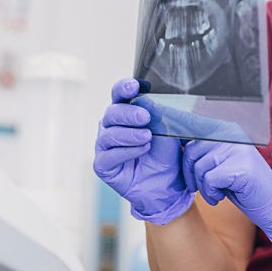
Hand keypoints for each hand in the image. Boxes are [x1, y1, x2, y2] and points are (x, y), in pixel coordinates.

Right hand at [93, 78, 192, 223]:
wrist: (168, 184)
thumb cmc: (165, 154)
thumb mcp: (167, 130)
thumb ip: (158, 114)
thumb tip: (150, 102)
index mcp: (125, 112)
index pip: (119, 95)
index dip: (124, 88)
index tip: (134, 86)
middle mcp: (112, 127)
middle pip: (112, 113)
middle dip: (129, 113)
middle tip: (145, 117)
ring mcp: (105, 146)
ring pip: (109, 134)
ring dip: (129, 134)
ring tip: (147, 138)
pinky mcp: (103, 165)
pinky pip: (109, 155)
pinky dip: (127, 151)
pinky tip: (142, 150)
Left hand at [185, 140, 271, 257]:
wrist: (270, 203)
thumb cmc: (240, 185)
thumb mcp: (219, 163)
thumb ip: (202, 150)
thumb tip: (172, 141)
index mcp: (226, 129)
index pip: (193, 129)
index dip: (179, 144)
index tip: (177, 157)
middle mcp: (233, 135)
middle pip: (191, 150)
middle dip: (189, 173)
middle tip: (198, 187)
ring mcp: (238, 150)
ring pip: (200, 167)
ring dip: (202, 187)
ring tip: (214, 193)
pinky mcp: (241, 167)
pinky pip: (210, 179)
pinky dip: (211, 193)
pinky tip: (220, 197)